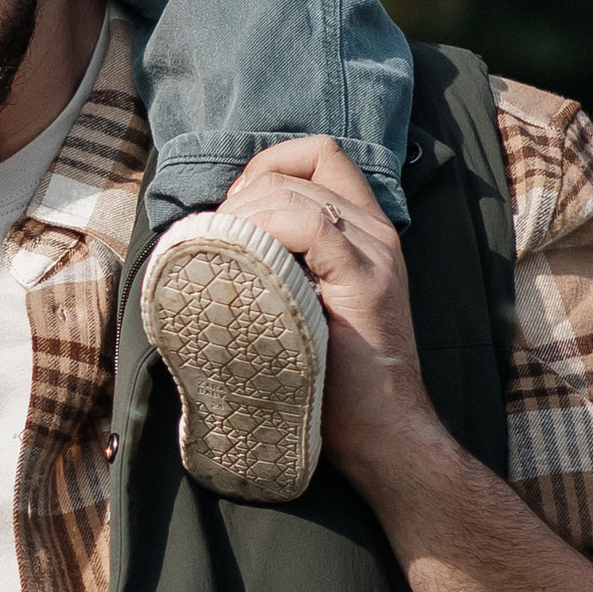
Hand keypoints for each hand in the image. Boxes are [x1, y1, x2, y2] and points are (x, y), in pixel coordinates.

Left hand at [220, 138, 443, 499]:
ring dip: (243, 218)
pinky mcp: (367, 280)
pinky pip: (311, 227)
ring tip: (222, 261)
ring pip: (295, 194)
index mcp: (365, 230)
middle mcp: (376, 231)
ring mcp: (375, 252)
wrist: (382, 435)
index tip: (232, 214)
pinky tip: (246, 267)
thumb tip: (210, 244)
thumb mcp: (302, 305)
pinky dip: (266, 234)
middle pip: (296, 170)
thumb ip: (281, 265)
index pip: (318, 156)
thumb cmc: (331, 380)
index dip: (263, 170)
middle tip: (215, 247)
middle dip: (241, 197)